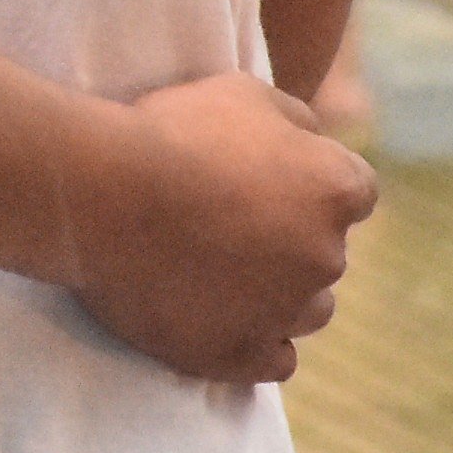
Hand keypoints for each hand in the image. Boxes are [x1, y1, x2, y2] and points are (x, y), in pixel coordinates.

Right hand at [62, 75, 375, 387]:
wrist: (99, 194)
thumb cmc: (168, 132)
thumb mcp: (241, 91)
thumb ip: (296, 119)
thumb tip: (313, 141)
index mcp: (334, 189)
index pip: (354, 192)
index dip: (310, 186)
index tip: (269, 183)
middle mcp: (325, 255)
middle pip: (325, 254)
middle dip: (289, 241)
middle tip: (225, 223)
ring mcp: (284, 311)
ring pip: (308, 311)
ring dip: (279, 295)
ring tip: (219, 273)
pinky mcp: (240, 354)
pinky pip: (275, 360)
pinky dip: (256, 342)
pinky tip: (221, 317)